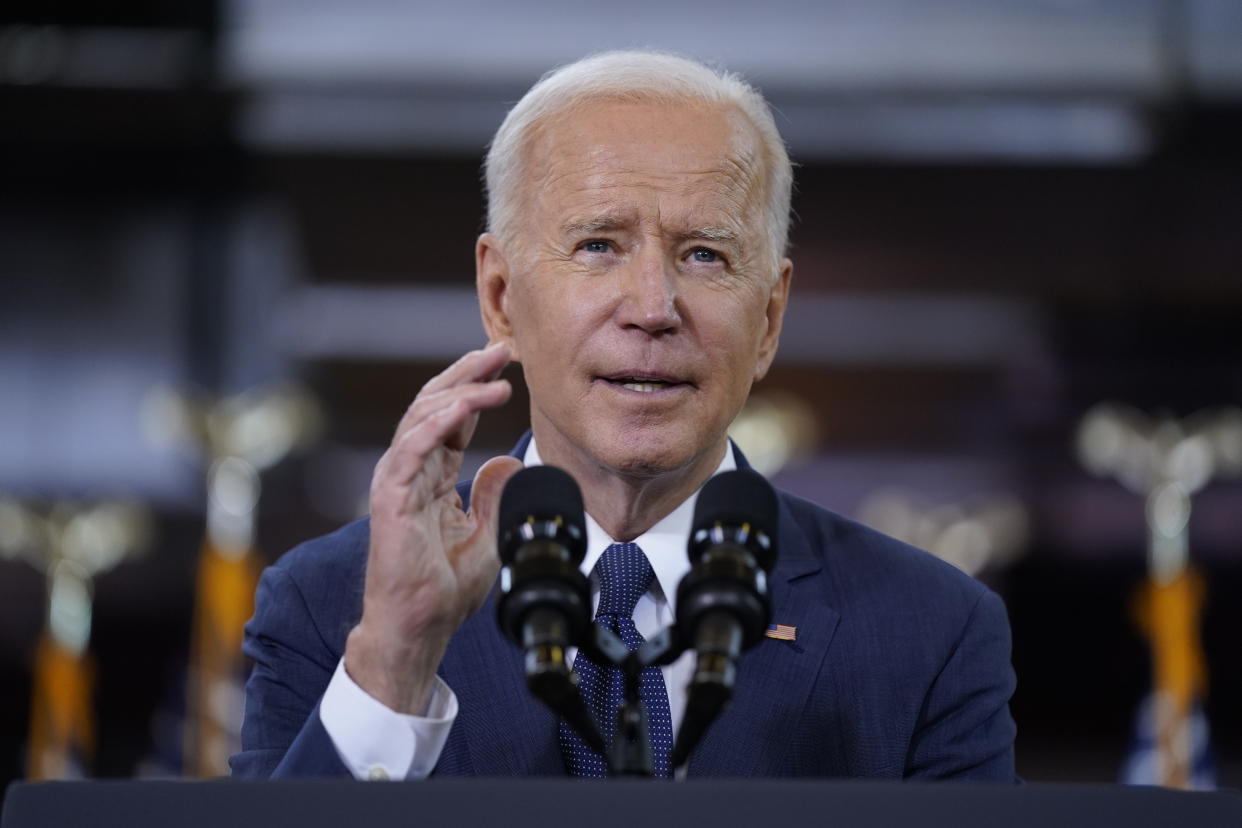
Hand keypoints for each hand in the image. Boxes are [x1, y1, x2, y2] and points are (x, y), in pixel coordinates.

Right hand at [344, 342, 522, 713]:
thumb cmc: (444, 588)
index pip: (451, 417)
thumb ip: (493, 494)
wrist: (420, 626)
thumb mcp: (486, 533)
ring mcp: (397, 481)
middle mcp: (411, 470)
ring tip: (494, 375)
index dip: (477, 388)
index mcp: (430, 475)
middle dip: (467, 373)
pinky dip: (437, 423)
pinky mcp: (391, 498)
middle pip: (434, 404)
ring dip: (459, 390)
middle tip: (501, 350)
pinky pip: (411, 449)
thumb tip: (508, 462)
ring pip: (422, 417)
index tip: (507, 366)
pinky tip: (464, 406)